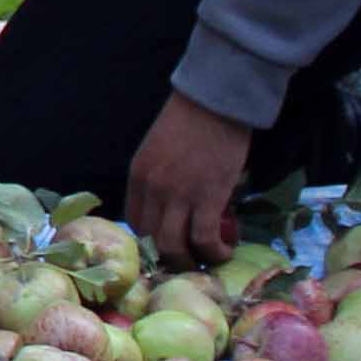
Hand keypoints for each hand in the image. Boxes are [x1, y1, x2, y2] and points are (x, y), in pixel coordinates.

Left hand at [121, 89, 255, 264]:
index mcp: (137, 176)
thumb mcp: (159, 150)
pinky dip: (215, 252)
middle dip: (171, 257)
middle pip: (152, 240)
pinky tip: (225, 250)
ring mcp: (178, 194)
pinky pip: (204, 239)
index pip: (135, 224)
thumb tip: (172, 209)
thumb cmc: (192, 120)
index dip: (152, 241)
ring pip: (174, 247)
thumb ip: (158, 178)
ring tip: (208, 258)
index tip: (170, 245)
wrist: (216, 99)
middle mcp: (152, 189)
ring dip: (190, 261)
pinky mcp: (207, 196)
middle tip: (191, 258)